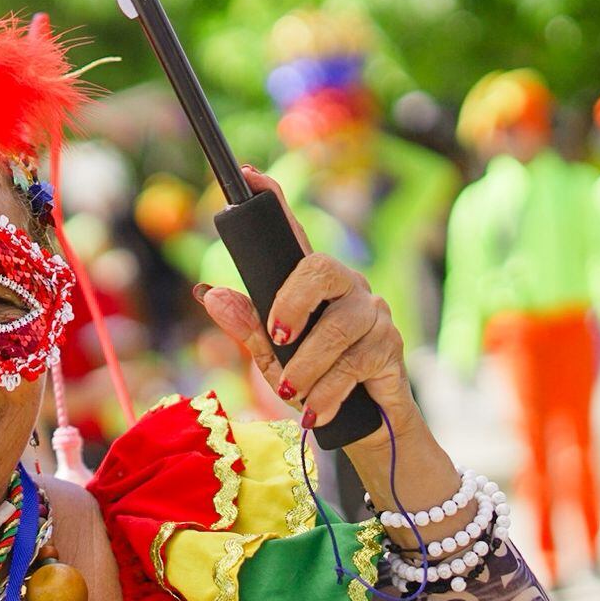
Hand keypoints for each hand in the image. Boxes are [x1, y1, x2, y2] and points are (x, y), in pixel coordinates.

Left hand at [195, 166, 418, 438]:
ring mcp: (372, 313)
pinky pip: (355, 363)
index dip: (273, 201)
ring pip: (339, 328)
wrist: (362, 424)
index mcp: (310, 284)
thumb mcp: (271, 356)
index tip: (248, 176)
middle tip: (277, 336)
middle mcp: (345, 288)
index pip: (292, 235)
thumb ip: (245, 325)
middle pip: (321, 270)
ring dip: (306, 367)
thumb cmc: (311, 380)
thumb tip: (209, 292)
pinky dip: (326, 393)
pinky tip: (313, 411)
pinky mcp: (390, 346)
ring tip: (287, 392)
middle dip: (293, 303)